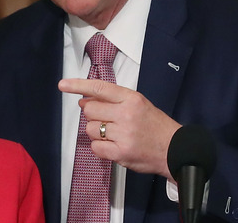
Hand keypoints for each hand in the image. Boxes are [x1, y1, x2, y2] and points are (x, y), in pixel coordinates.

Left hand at [58, 78, 181, 178]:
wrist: (175, 149)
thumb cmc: (155, 126)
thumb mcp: (138, 104)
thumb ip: (113, 100)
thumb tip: (85, 101)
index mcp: (131, 98)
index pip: (99, 88)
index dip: (78, 85)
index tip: (63, 85)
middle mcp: (126, 114)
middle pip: (90, 110)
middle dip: (93, 115)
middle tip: (106, 120)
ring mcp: (123, 134)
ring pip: (91, 129)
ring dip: (97, 132)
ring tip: (114, 134)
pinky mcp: (121, 153)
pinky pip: (96, 147)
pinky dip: (100, 147)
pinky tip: (113, 146)